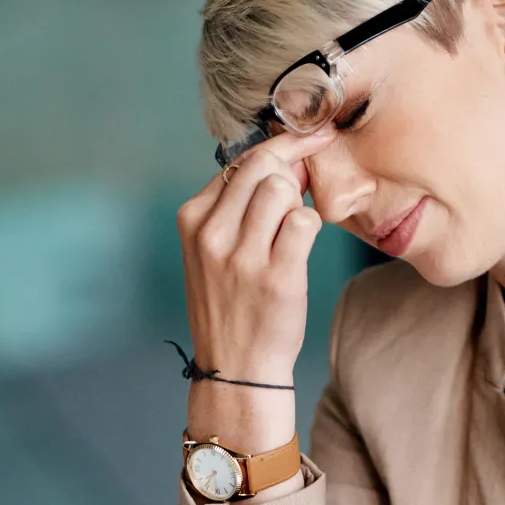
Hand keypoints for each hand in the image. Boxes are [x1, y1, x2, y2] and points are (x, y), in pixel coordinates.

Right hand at [176, 130, 331, 457]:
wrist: (237, 367)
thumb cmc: (232, 304)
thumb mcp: (213, 250)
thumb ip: (236, 206)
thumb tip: (284, 159)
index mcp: (193, 219)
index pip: (241, 161)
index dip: (283, 146)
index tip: (310, 137)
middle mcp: (212, 234)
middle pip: (264, 166)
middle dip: (296, 165)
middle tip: (310, 182)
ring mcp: (242, 256)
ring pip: (284, 188)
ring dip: (300, 201)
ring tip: (294, 229)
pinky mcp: (276, 277)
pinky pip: (305, 222)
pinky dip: (311, 227)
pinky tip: (302, 247)